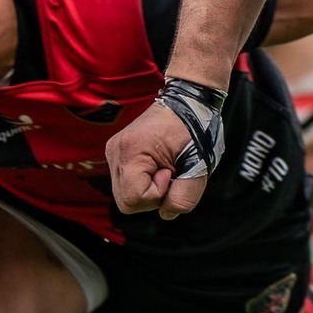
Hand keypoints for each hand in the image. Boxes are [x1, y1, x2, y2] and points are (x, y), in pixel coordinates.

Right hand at [106, 101, 207, 221]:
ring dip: (149, 189)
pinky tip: (157, 165)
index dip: (158, 193)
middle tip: (170, 171)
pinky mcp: (118, 154)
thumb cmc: (195, 126)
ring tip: (165, 166)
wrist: (189, 100)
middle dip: (152, 196)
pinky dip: (144, 182)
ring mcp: (114, 151)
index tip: (171, 171)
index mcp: (131, 150)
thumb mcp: (199, 165)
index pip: (133, 200)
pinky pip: (127, 184)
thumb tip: (166, 212)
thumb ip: (185, 196)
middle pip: (126, 202)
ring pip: (125, 195)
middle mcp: (116, 150)